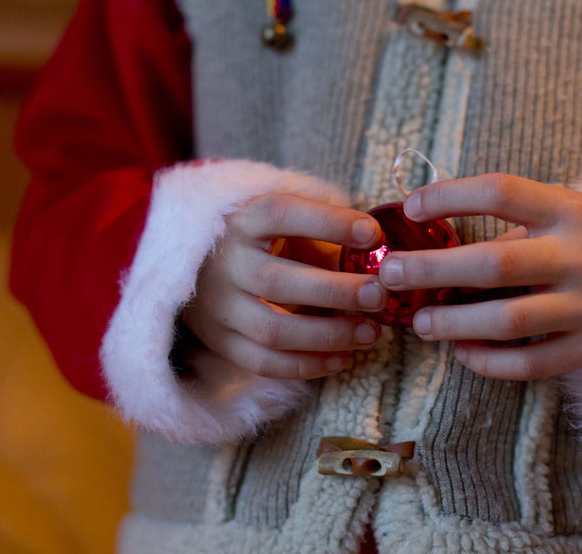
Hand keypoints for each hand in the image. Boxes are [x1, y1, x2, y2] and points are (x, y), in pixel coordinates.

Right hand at [181, 193, 387, 379]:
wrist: (200, 265)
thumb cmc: (262, 237)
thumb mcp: (284, 219)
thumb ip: (325, 228)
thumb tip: (381, 246)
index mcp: (243, 220)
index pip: (281, 215)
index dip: (329, 223)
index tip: (373, 235)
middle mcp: (226, 263)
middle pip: (278, 282)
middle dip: (336, 291)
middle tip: (380, 294)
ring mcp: (219, 307)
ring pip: (272, 330)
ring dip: (328, 335)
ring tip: (371, 333)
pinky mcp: (220, 341)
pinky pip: (263, 363)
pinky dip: (306, 365)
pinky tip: (342, 358)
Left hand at [377, 173, 581, 379]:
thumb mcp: (581, 210)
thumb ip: (525, 222)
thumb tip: (447, 238)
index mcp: (573, 210)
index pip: (501, 192)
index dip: (450, 196)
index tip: (412, 207)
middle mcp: (581, 255)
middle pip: (493, 263)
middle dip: (430, 270)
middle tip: (387, 276)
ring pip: (508, 320)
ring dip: (454, 323)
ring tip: (419, 323)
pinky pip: (533, 363)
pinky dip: (491, 362)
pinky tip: (463, 353)